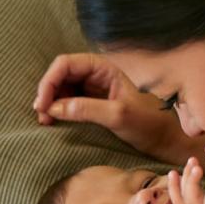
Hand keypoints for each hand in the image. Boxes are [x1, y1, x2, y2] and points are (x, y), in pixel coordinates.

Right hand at [33, 53, 185, 159]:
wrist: (162, 139)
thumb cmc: (148, 124)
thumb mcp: (119, 115)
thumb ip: (89, 109)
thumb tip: (55, 107)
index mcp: (104, 68)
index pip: (66, 64)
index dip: (50, 80)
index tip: (43, 103)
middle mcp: (95, 75)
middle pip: (59, 76)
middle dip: (47, 93)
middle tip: (42, 116)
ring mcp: (91, 89)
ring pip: (60, 90)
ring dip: (49, 103)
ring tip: (46, 122)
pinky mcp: (90, 105)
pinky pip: (66, 102)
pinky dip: (56, 110)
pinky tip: (53, 122)